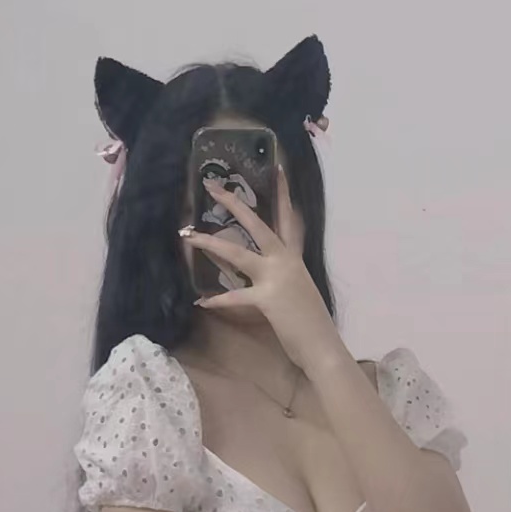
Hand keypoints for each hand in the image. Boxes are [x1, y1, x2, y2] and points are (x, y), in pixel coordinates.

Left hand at [181, 169, 340, 373]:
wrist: (322, 345)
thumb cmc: (310, 321)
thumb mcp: (298, 289)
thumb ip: (282, 275)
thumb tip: (266, 272)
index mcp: (294, 258)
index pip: (288, 218)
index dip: (283, 191)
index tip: (277, 166)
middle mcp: (286, 261)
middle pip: (257, 224)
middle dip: (234, 204)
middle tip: (213, 186)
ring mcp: (277, 278)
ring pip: (238, 254)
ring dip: (211, 244)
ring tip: (188, 236)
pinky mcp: (268, 299)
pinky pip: (236, 296)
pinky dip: (218, 300)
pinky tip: (202, 301)